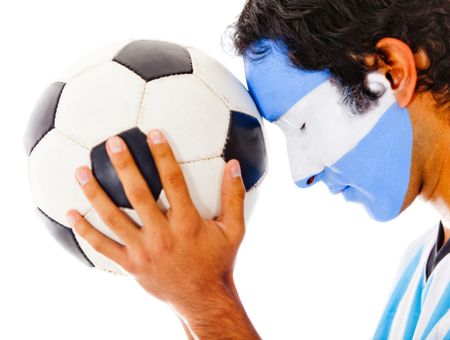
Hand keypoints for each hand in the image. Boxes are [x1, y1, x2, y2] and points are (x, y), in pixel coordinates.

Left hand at [66, 129, 245, 311]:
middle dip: (125, 167)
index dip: (164, 156)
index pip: (174, 182)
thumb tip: (235, 165)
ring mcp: (144, 251)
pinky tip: (70, 214)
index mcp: (188, 223)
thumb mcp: (234, 230)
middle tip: (111, 143)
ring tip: (81, 171)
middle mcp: (163, 235)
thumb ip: (234, 197)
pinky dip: (85, 231)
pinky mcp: (131, 265)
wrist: (203, 299)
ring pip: (114, 219)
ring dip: (96, 194)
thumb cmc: (219, 261)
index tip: (153, 133)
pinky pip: (103, 247)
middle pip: (139, 196)